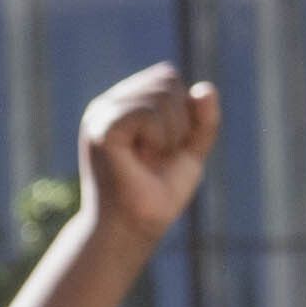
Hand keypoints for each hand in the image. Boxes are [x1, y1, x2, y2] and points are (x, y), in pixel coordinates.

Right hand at [74, 68, 219, 241]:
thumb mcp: (190, 151)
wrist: (133, 229)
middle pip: (166, 79)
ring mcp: (101, 116)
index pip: (166, 77)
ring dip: (171, 133)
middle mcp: (108, 105)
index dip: (183, 109)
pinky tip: (142, 160)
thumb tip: (204, 88)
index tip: (166, 146)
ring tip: (149, 160)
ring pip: (160, 95)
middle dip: (179, 120)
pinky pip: (148, 113)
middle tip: (158, 156)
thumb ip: (202, 120)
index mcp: (123, 105)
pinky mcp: (101, 131)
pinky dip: (159, 138)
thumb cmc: (156, 195)